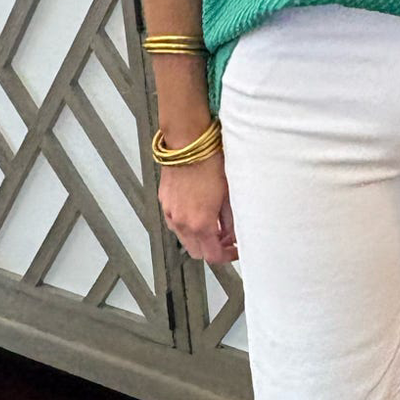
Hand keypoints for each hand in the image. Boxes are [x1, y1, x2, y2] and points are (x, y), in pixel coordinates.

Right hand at [159, 141, 238, 265]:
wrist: (187, 143)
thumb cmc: (210, 163)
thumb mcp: (229, 194)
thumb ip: (231, 220)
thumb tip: (234, 234)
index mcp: (200, 223)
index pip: (214, 256)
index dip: (228, 256)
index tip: (235, 249)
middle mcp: (182, 222)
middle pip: (198, 252)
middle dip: (213, 248)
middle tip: (226, 237)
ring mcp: (170, 213)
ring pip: (185, 239)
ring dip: (199, 237)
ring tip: (213, 223)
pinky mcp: (164, 202)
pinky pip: (175, 223)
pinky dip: (187, 224)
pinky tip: (198, 211)